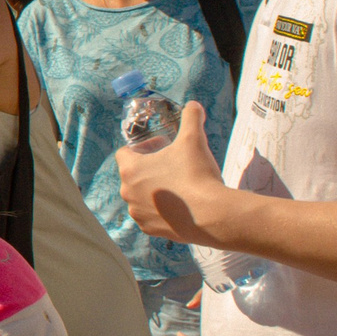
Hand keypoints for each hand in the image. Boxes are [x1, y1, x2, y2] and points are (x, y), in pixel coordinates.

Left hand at [118, 102, 227, 245]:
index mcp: (130, 169)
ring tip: (178, 187)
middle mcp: (127, 192)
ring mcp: (137, 213)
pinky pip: (151, 216)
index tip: (164, 146)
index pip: (125, 152)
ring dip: (155, 190)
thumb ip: (191, 118)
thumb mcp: (194, 139)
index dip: (144, 147)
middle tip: (174, 164)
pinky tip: (180, 206)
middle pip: (133, 174)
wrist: (211, 215)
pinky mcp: (149, 230)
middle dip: (151, 167)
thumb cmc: (196, 175)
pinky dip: (161, 210)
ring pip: (141, 196)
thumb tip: (195, 105)